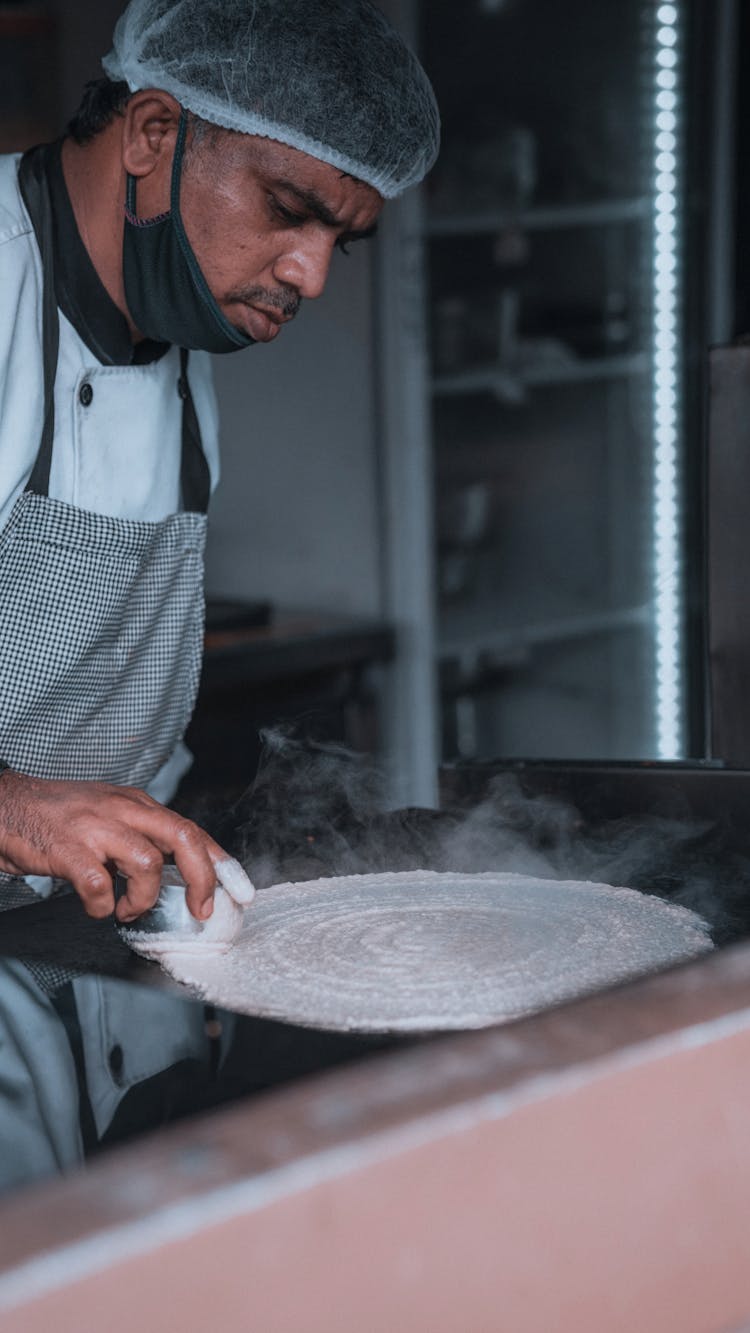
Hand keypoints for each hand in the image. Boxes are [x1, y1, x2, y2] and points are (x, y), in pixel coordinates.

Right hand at [0, 770, 253, 922]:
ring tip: (126, 909)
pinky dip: (102, 906)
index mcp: (136, 804)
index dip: (221, 862)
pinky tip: (96, 907)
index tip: (241, 891)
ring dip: (144, 898)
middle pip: (183, 839)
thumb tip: (176, 871)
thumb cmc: (55, 817)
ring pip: (148, 863)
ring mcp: (95, 828)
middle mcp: (122, 810)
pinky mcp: (68, 850)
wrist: (3, 805)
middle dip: (203, 879)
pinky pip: (99, 886)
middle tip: (199, 910)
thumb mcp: (107, 815)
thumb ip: (140, 836)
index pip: (191, 830)